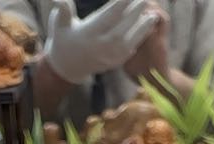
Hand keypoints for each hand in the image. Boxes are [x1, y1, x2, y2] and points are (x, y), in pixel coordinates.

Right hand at [45, 0, 162, 84]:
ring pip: (129, 42)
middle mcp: (99, 47)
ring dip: (142, 29)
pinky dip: (140, 39)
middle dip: (135, 14)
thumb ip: (63, 11)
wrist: (68, 66)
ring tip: (154, 15)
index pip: (107, 17)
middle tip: (146, 0)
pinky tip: (149, 28)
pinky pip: (130, 51)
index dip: (120, 4)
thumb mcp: (58, 24)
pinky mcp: (115, 62)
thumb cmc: (63, 38)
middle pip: (121, 29)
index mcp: (87, 35)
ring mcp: (108, 57)